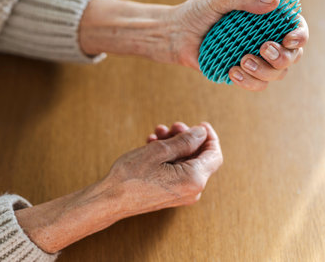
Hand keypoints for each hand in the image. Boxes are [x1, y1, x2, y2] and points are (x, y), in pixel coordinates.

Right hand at [15, 121, 221, 252]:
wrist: (110, 199)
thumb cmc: (132, 176)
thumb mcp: (160, 151)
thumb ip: (185, 141)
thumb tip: (202, 133)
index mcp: (194, 179)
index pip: (214, 154)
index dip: (209, 137)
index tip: (200, 125)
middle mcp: (192, 190)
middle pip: (199, 157)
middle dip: (187, 138)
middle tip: (172, 126)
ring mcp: (182, 194)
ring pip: (185, 163)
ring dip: (174, 146)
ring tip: (157, 134)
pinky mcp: (170, 194)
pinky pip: (176, 171)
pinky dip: (168, 157)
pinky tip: (153, 146)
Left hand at [80, 0, 308, 91]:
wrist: (174, 34)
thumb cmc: (197, 13)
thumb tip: (275, 3)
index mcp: (264, 22)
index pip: (295, 29)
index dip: (300, 36)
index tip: (289, 37)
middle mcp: (263, 41)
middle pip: (291, 57)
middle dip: (282, 57)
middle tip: (263, 49)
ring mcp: (252, 60)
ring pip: (275, 75)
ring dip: (264, 71)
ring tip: (242, 61)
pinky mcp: (238, 74)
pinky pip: (255, 85)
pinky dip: (248, 82)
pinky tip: (233, 71)